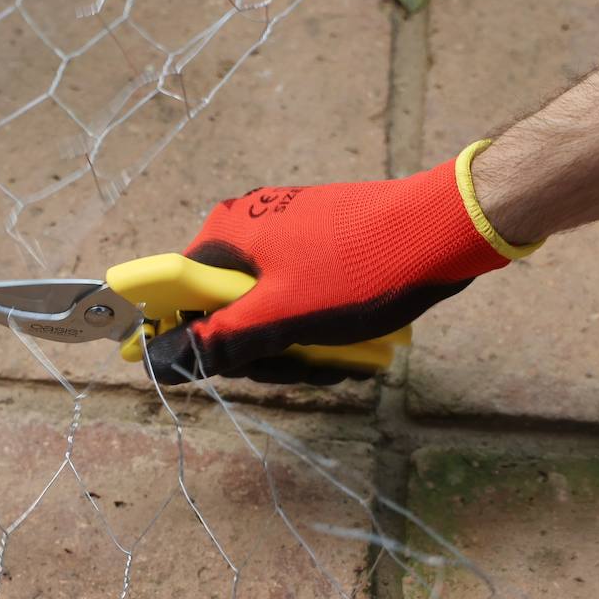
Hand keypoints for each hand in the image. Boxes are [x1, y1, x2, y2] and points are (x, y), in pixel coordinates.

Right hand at [145, 141, 537, 384]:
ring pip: (264, 309)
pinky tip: (346, 349)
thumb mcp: (282, 318)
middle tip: (295, 366)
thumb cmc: (359, 269)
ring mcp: (286, 235)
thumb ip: (217, 342)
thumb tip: (153, 361)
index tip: (199, 371)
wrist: (445, 228)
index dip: (178, 335)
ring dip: (292, 347)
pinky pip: (296, 297)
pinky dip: (314, 328)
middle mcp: (247, 228)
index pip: (174, 293)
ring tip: (333, 362)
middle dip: (255, 350)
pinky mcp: (320, 245)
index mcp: (226, 236)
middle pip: (222, 308)